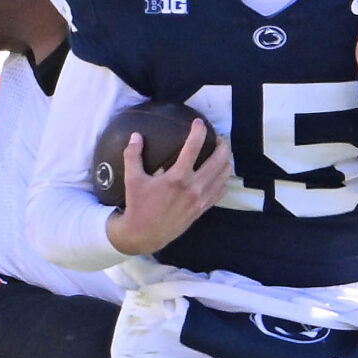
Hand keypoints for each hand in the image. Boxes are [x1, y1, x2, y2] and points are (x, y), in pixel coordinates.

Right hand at [104, 119, 228, 255]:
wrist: (144, 235)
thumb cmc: (138, 206)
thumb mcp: (132, 179)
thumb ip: (133, 155)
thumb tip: (135, 136)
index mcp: (177, 178)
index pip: (194, 147)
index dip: (199, 131)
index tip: (199, 122)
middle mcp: (194, 187)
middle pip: (220, 159)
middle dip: (222, 144)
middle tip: (218, 137)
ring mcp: (201, 199)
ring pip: (225, 175)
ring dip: (225, 160)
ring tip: (221, 152)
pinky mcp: (202, 209)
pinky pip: (221, 191)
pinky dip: (223, 179)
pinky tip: (217, 173)